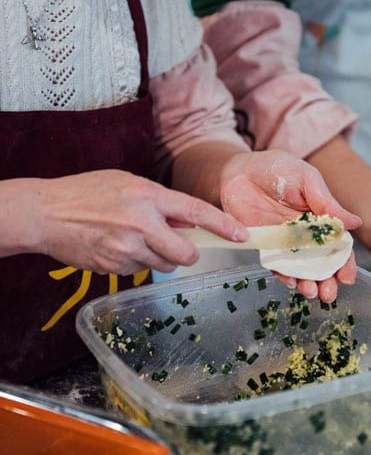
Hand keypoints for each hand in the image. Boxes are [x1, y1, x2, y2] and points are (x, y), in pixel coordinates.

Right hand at [32, 170, 246, 274]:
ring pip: (163, 265)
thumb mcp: (129, 183)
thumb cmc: (88, 193)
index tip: (242, 235)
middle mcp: (141, 224)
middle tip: (176, 245)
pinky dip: (135, 262)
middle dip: (187, 253)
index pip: (197, 212)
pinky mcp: (113, 267)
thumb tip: (190, 221)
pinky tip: (116, 247)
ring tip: (133, 239)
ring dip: (158, 256)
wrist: (45, 214)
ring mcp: (126, 249)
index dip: (223, 225)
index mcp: (148, 196)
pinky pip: (139, 271)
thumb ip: (161, 202)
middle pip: (185, 254)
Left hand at [219, 150, 361, 300]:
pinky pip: (276, 264)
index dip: (344, 262)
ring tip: (311, 293)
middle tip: (328, 295)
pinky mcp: (265, 245)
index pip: (338, 245)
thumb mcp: (308, 181)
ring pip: (300, 268)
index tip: (346, 278)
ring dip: (308, 283)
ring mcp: (286, 241)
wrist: (240, 169)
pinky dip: (284, 275)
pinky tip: (290, 282)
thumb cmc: (278, 169)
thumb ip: (328, 204)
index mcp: (322, 219)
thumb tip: (356, 223)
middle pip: (321, 263)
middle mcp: (306, 234)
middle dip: (327, 280)